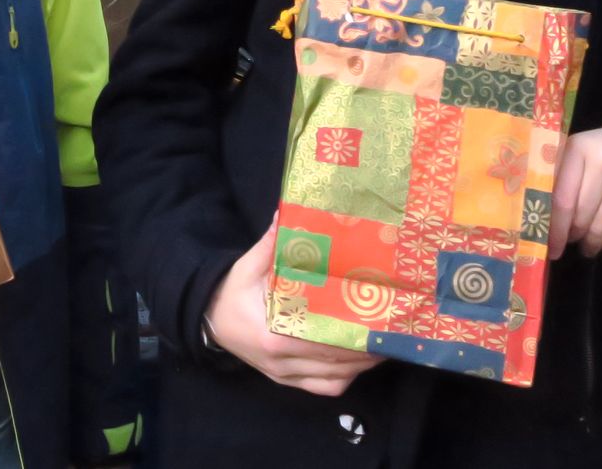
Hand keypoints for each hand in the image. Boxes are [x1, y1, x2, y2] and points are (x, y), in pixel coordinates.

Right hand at [204, 223, 383, 396]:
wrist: (209, 321)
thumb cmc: (231, 293)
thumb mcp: (247, 267)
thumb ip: (270, 243)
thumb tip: (287, 212)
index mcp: (272, 336)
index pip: (321, 341)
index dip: (352, 336)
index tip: (376, 322)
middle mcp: (281, 362)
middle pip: (334, 363)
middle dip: (366, 350)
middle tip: (391, 332)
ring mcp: (284, 376)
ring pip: (333, 380)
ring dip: (361, 365)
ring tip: (385, 345)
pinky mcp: (286, 381)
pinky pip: (323, 388)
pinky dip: (345, 378)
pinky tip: (360, 363)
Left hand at [548, 122, 601, 259]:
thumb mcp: (582, 151)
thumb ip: (561, 176)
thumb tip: (543, 218)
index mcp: (580, 148)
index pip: (561, 198)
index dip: (554, 228)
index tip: (550, 245)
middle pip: (580, 215)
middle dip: (572, 235)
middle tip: (571, 241)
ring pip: (601, 227)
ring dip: (592, 243)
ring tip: (589, 246)